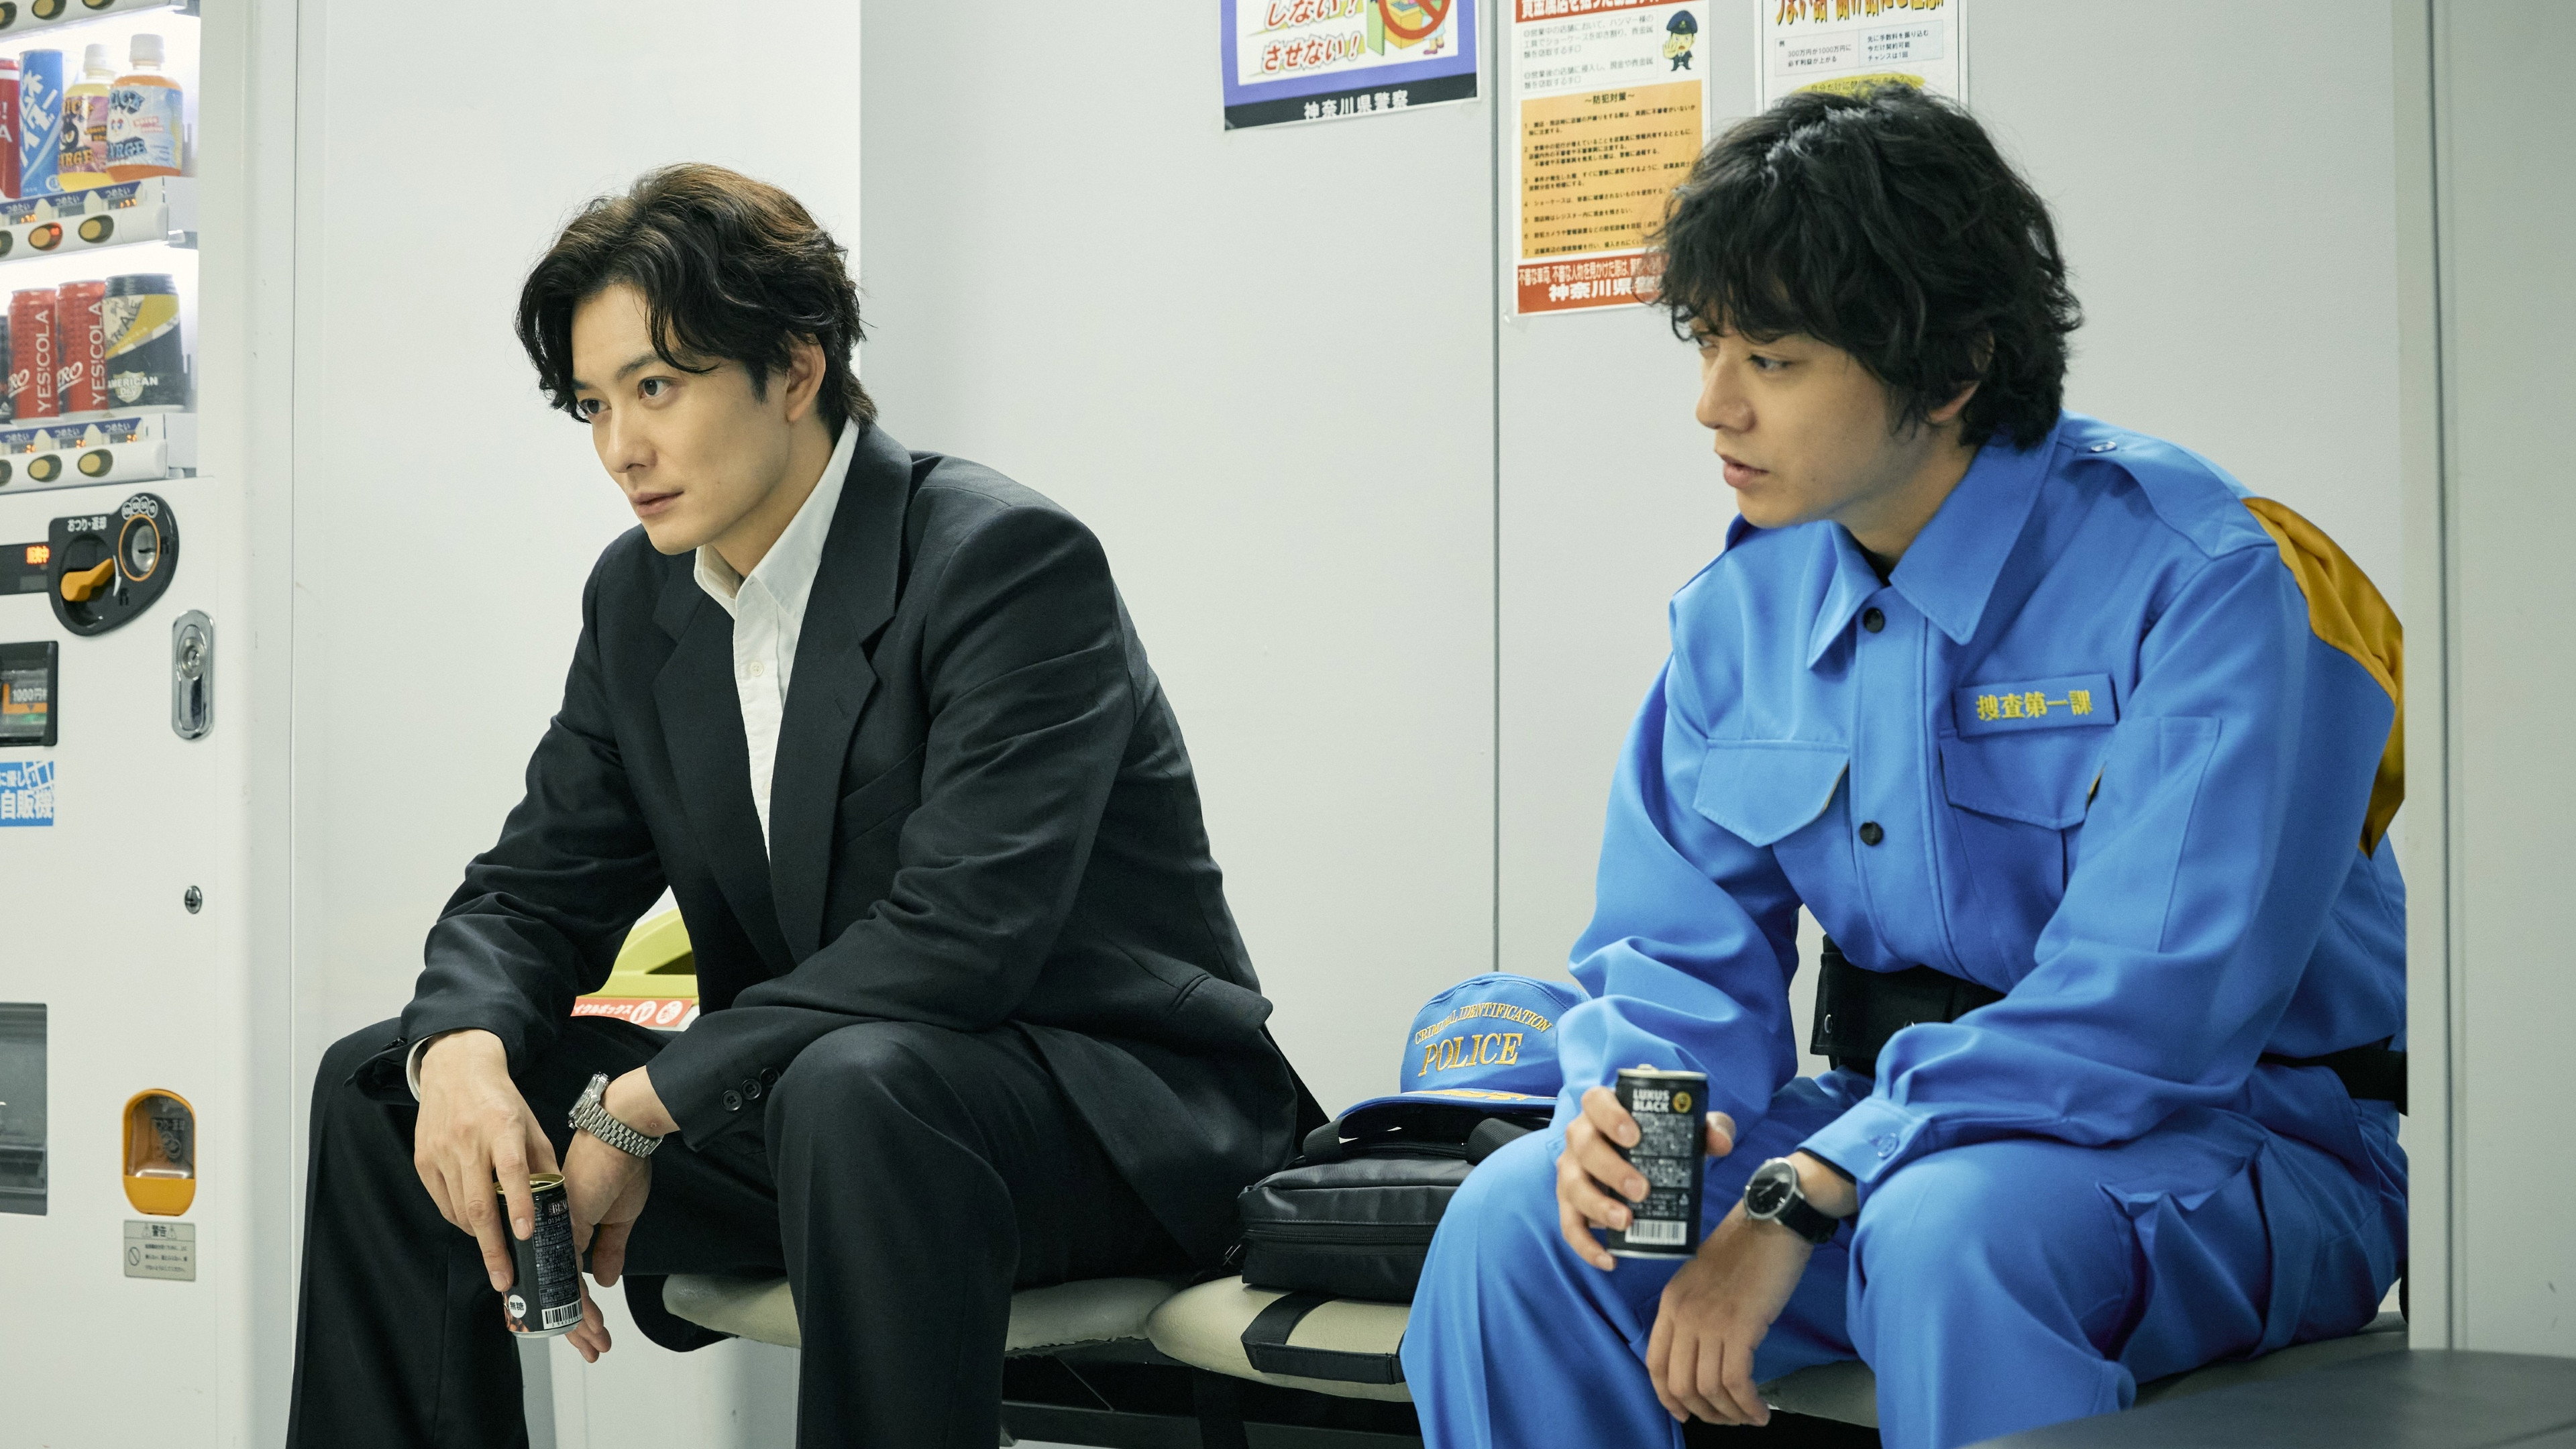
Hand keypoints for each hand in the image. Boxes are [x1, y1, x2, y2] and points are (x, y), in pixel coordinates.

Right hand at [412, 1030, 557, 1292]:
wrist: (456, 1068)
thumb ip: (543, 1164)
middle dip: (492, 1248)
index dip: (519, 1204)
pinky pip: (442, 1202)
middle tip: (505, 1279)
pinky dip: (460, 1220)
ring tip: (496, 1253)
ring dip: (479, 1237)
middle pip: (479, 1203)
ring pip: (459, 1209)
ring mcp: (441, 1151)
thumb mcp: (531, 1125)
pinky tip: (475, 1225)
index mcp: (502, 1127)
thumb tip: (558, 1206)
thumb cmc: (501, 1101)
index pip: (512, 1170)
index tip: (526, 1235)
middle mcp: (468, 1140)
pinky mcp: (423, 1160)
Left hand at [555, 1067, 669, 1363]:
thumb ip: (610, 1248)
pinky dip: (578, 1304)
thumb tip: (606, 1280)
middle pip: (560, 1291)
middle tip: (591, 1348)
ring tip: (594, 1343)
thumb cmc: (621, 1163)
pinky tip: (587, 1323)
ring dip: (580, 1321)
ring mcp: (556, 1233)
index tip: (581, 1331)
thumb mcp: (621, 1215)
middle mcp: (555, 1235)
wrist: (620, 1133)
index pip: (564, 1278)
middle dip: (576, 1324)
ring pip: (561, 1291)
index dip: (573, 1308)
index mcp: (566, 1229)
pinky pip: (566, 1278)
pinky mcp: (564, 1229)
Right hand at [1555, 1085, 1736, 1271]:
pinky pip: (1569, 1225)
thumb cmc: (1660, 1137)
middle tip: (1642, 1190)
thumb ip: (1709, 1128)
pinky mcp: (1571, 1203)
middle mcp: (1580, 1137)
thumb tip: (1720, 1142)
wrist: (1642, 1158)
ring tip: (1626, 1222)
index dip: (1609, 1116)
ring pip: (1571, 1186)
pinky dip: (1585, 1245)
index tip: (1634, 1136)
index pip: (1595, 1101)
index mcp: (1603, 1110)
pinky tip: (1609, 1260)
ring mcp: (1571, 1170)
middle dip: (1611, 1170)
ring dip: (1596, 1206)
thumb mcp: (1688, 1127)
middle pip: (1583, 1147)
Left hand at [1644, 1204, 1813, 1425]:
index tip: (1685, 1412)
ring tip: (1748, 1416)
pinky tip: (1761, 1409)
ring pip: (1709, 1389)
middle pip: (1680, 1384)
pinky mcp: (1740, 1327)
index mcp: (1671, 1302)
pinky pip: (1737, 1383)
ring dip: (1729, 1413)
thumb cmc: (1744, 1247)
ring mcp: (1710, 1321)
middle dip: (1703, 1412)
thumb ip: (1695, 1312)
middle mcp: (1683, 1314)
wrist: (1772, 1220)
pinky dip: (1749, 1404)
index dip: (1668, 1397)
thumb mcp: (1702, 1279)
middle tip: (1724, 1419)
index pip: (1655, 1363)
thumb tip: (1702, 1354)